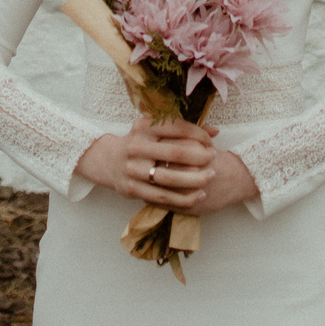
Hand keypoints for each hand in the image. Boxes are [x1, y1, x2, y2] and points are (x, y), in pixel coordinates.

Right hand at [74, 115, 260, 214]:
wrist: (108, 161)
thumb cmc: (140, 142)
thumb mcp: (155, 129)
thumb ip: (184, 130)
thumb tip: (215, 131)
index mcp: (144, 127)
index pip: (177, 128)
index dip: (198, 135)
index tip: (211, 141)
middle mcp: (137, 146)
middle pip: (175, 153)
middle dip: (200, 156)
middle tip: (214, 158)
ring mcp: (133, 169)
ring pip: (170, 178)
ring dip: (195, 179)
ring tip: (210, 177)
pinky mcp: (132, 189)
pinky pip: (163, 196)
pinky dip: (183, 198)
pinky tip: (199, 196)